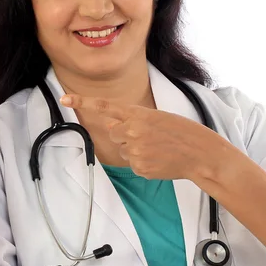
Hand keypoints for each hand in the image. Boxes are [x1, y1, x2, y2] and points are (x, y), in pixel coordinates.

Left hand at [60, 93, 212, 180]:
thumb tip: (110, 127)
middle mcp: (132, 131)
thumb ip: (131, 120)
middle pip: (113, 133)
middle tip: (148, 137)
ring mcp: (135, 150)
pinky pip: (132, 164)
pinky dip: (143, 163)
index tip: (65, 98)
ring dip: (135, 149)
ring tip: (157, 148)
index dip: (82, 102)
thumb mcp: (156, 118)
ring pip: (122, 150)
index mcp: (138, 114)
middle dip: (125, 135)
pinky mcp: (139, 168)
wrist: (200, 153)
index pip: (104, 106)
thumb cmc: (181, 132)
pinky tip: (158, 159)